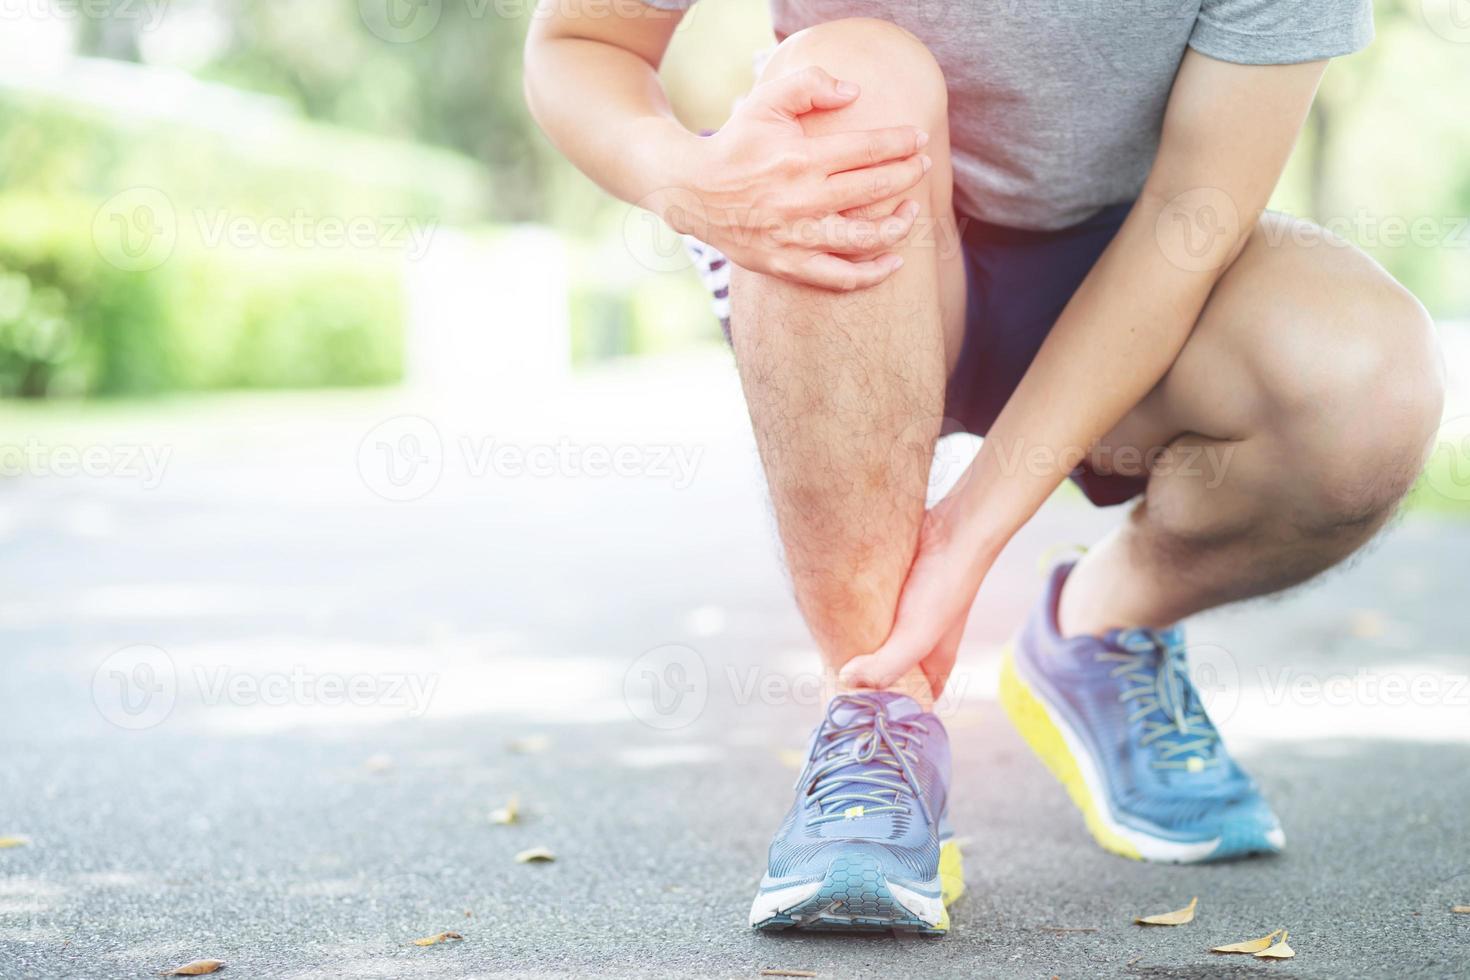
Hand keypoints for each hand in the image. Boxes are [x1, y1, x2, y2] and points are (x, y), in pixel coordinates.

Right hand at [659, 66, 930, 290]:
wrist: (693, 191)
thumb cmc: (737, 142)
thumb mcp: (766, 100)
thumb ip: (810, 85)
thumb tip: (854, 92)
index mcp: (800, 158)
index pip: (867, 149)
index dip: (900, 143)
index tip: (917, 139)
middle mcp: (801, 200)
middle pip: (873, 190)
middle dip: (906, 175)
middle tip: (921, 166)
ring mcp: (795, 237)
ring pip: (863, 239)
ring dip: (898, 225)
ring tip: (912, 211)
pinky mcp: (787, 265)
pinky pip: (839, 278)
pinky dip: (871, 273)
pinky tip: (894, 261)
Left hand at [839, 493, 996, 697]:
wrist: (953, 529)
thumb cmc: (943, 586)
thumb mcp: (916, 634)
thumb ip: (885, 665)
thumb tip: (845, 679)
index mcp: (934, 663)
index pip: (914, 702)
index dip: (891, 713)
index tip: (859, 720)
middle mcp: (921, 644)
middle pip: (891, 675)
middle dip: (866, 684)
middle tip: (832, 690)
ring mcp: (907, 618)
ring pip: (877, 645)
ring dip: (858, 651)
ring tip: (823, 660)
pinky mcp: (894, 594)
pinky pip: (871, 616)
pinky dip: (855, 622)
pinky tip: (832, 622)